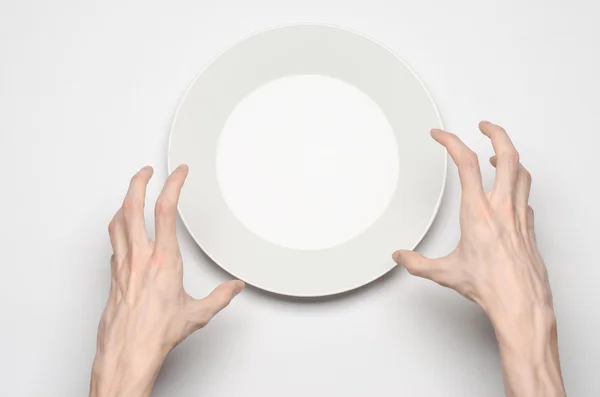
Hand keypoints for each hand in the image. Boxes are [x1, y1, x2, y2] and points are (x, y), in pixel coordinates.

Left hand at [90, 165, 243, 396]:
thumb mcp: (197, 314)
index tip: (179, 172)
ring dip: (124, 201)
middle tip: (146, 171)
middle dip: (138, 182)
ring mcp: (123, 264)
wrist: (127, 352)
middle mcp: (140, 257)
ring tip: (132, 194)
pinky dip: (118, 227)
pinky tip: (124, 231)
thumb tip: (235, 288)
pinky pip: (114, 242)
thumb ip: (220, 297)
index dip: (173, 184)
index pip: (166, 210)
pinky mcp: (113, 275)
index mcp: (164, 260)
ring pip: (117, 221)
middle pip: (131, 206)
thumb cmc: (156, 333)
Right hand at [393, 122, 564, 395]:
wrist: (521, 303)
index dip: (451, 141)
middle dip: (496, 133)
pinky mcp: (529, 228)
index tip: (440, 134)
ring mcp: (519, 215)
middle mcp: (502, 208)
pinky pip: (526, 197)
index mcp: (478, 212)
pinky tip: (511, 194)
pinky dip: (518, 186)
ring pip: (522, 173)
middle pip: (508, 155)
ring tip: (499, 153)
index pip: (466, 163)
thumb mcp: (445, 273)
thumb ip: (418, 263)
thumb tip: (401, 258)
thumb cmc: (490, 286)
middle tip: (485, 125)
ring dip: (511, 157)